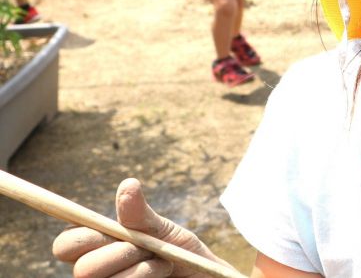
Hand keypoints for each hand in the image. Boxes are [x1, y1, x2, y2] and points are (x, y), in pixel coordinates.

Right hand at [52, 178, 227, 277]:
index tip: (113, 231)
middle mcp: (95, 271)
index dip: (79, 238)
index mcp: (97, 246)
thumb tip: (128, 184)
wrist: (202, 277)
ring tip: (162, 263)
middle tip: (147, 248)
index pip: (65, 245)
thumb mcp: (163, 229)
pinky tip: (161, 275)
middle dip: (120, 252)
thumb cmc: (180, 253)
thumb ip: (140, 214)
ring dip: (139, 268)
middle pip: (82, 267)